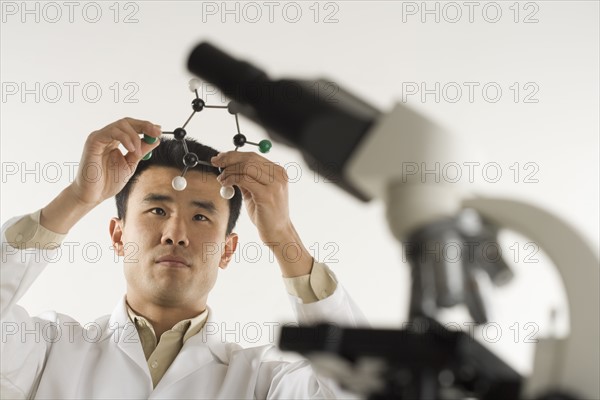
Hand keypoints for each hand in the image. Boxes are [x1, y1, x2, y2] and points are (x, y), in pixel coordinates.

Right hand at [70, 118, 160, 206]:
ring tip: (138, 152)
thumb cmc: (108, 182)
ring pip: (121, 125)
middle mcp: (107, 136)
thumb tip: (155, 140)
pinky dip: (125, 138)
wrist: (94, 195)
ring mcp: (100, 137)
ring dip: (135, 136)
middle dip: (144, 125)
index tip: (159, 131)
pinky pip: (112, 132)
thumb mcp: (131, 164)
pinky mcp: (94, 141)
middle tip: (156, 132)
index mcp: (115, 141)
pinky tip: (132, 149)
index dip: (146, 127)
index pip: (131, 127)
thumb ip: (142, 151)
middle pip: (127, 122)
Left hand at [211, 150, 312, 276]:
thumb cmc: (266, 214)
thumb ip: (247, 178)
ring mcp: (275, 184)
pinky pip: (244, 180)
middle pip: (249, 158)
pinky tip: (225, 184)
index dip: (234, 154)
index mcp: (278, 172)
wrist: (278, 233)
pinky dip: (231, 179)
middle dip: (229, 159)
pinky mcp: (267, 195)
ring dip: (229, 170)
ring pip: (246, 167)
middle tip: (215, 162)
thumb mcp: (256, 192)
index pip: (253, 155)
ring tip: (221, 178)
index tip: (220, 157)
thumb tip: (228, 166)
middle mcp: (279, 175)